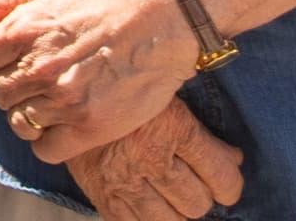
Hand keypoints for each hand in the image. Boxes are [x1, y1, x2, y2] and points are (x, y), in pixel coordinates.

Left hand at [0, 0, 200, 158]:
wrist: (166, 13)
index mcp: (23, 29)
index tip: (7, 66)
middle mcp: (37, 66)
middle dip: (12, 89)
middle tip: (37, 84)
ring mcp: (63, 98)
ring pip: (19, 123)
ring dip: (31, 116)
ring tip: (54, 103)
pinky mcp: (90, 125)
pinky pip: (46, 148)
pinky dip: (49, 142)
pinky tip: (65, 126)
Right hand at [66, 100, 246, 219]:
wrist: (62, 88)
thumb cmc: (121, 88)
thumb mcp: (164, 96)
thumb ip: (200, 130)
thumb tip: (234, 160)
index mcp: (171, 126)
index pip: (221, 176)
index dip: (230, 184)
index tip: (225, 182)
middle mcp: (149, 157)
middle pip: (198, 203)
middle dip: (201, 195)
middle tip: (193, 181)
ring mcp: (124, 182)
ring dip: (177, 211)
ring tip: (172, 194)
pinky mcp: (103, 197)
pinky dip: (149, 219)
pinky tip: (149, 203)